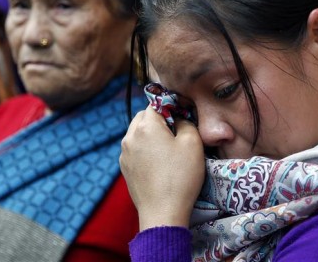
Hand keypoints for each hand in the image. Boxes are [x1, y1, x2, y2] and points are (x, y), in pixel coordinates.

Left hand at [120, 107, 204, 229]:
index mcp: (145, 126)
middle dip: (159, 120)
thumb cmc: (181, 176)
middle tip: (176, 134)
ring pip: (138, 134)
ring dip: (151, 135)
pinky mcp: (125, 169)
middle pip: (143, 117)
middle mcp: (130, 137)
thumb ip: (185, 122)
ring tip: (168, 150)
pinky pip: (135, 150)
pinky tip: (159, 164)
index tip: (183, 118)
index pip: (156, 104)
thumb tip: (178, 119)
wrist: (163, 212)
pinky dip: (145, 150)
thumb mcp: (193, 143)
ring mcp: (124, 154)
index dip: (171, 107)